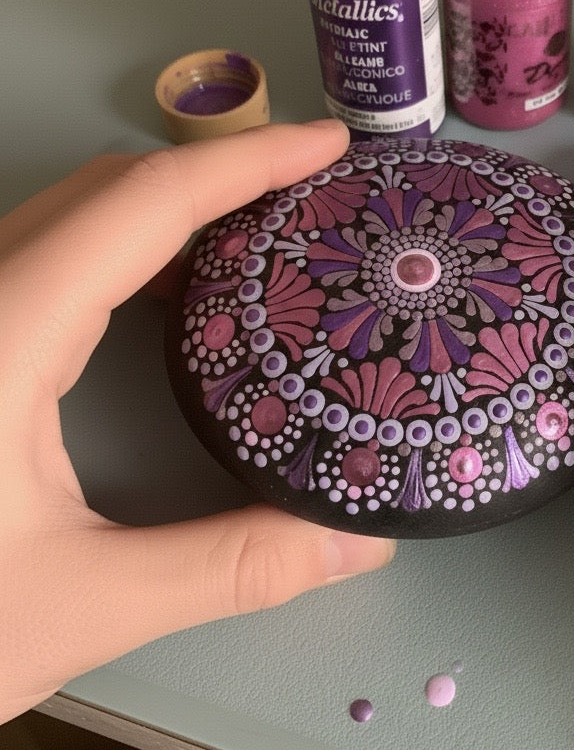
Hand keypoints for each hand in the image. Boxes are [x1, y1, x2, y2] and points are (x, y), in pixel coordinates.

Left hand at [0, 121, 394, 724]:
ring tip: (267, 227)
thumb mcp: (79, 606)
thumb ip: (229, 568)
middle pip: (108, 188)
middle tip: (315, 189)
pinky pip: (52, 255)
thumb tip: (361, 545)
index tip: (328, 144)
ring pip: (74, 214)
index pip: (141, 207)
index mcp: (2, 336)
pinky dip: (133, 247)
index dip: (245, 161)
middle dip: (220, 169)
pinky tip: (176, 290)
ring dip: (175, 204)